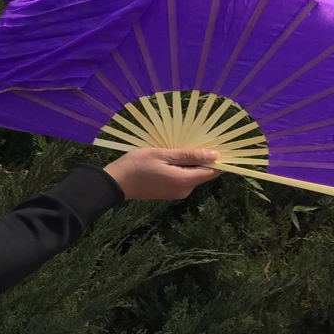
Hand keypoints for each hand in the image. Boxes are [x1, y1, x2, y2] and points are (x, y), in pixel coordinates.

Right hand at [103, 148, 221, 199]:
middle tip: (189, 140)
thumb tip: (214, 155)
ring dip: (188, 162)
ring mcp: (177, 193)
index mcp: (184, 181)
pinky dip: (181, 167)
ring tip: (175, 147)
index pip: (212, 172)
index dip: (216, 159)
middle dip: (200, 158)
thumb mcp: (164, 154)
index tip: (214, 144)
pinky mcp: (169, 192)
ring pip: (192, 175)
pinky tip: (169, 157)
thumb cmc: (138, 164)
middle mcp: (184, 190)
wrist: (117, 182)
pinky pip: (182, 178)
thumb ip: (189, 155)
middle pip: (202, 173)